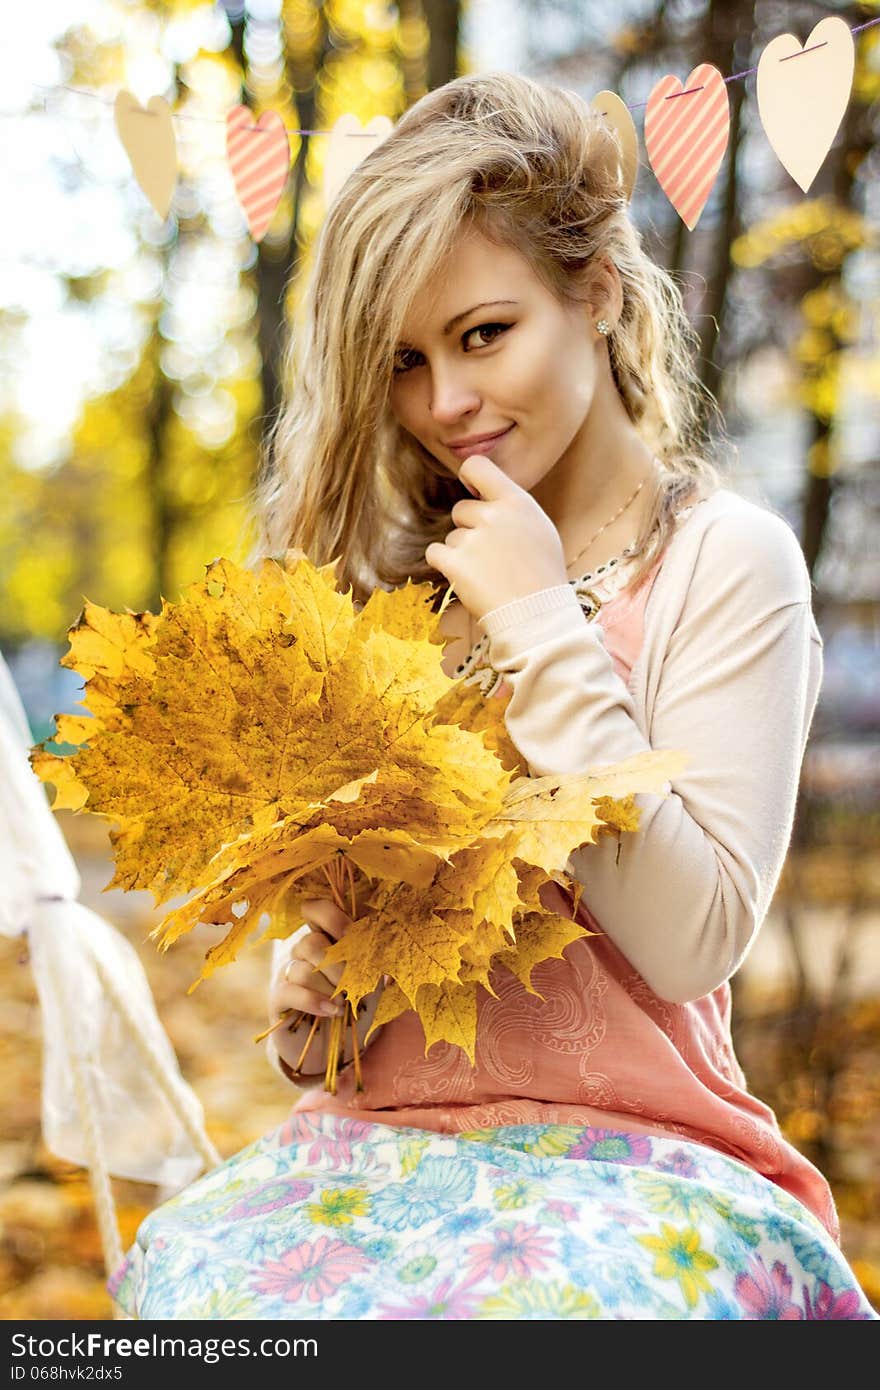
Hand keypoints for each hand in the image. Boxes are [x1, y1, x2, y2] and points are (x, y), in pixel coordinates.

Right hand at [267, 897, 383, 1084]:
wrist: (334, 1044)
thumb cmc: (355, 1007)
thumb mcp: (372, 984)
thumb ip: (376, 965)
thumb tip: (385, 955)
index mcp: (326, 937)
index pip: (316, 910)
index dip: (333, 918)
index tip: (353, 935)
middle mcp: (303, 950)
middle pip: (312, 942)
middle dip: (339, 966)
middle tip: (354, 983)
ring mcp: (288, 972)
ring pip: (305, 969)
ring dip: (330, 989)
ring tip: (345, 1005)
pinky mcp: (278, 996)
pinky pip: (291, 990)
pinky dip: (314, 1001)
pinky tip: (332, 1012)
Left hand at [425, 454, 567, 621]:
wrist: (537, 615)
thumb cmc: (543, 575)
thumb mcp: (540, 528)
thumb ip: (513, 508)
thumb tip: (490, 498)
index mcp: (517, 502)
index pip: (477, 466)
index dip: (469, 478)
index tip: (473, 492)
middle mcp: (493, 515)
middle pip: (461, 509)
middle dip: (470, 528)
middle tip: (492, 555)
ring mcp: (472, 539)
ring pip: (452, 536)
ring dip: (462, 553)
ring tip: (488, 574)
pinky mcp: (454, 563)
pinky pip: (435, 553)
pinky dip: (446, 565)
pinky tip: (468, 578)